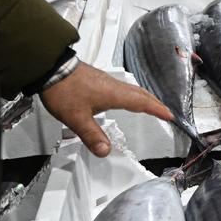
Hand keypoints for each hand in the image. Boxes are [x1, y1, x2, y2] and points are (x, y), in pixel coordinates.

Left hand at [40, 63, 171, 156]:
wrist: (51, 69)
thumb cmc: (64, 91)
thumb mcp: (77, 119)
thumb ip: (92, 136)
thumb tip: (106, 151)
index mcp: (114, 95)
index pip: (142, 102)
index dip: (157, 109)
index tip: (169, 115)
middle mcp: (114, 86)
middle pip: (141, 94)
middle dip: (155, 103)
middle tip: (165, 111)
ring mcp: (106, 81)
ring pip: (132, 89)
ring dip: (144, 97)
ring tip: (150, 105)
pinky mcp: (98, 80)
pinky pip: (123, 87)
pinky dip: (132, 94)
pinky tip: (124, 98)